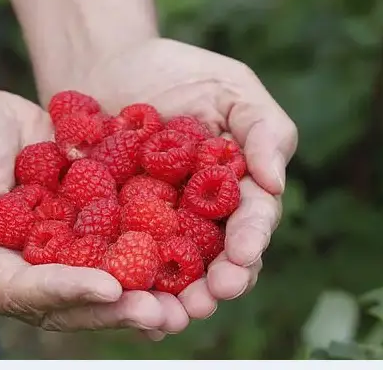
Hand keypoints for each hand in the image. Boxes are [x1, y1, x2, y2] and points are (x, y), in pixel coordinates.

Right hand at [0, 77, 177, 331]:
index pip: (31, 292)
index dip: (70, 292)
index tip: (111, 290)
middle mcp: (30, 265)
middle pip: (77, 294)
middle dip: (120, 305)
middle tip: (165, 311)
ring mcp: (60, 240)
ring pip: (106, 269)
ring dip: (146, 285)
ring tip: (187, 295)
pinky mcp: (85, 211)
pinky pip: (119, 228)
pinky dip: (152, 239)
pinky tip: (191, 242)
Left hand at [41, 38, 297, 338]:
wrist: (106, 67)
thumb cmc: (177, 72)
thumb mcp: (230, 88)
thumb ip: (263, 128)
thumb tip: (276, 181)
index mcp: (237, 186)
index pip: (252, 219)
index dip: (250, 240)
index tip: (242, 255)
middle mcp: (203, 215)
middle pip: (218, 258)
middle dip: (218, 281)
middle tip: (210, 298)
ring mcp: (159, 224)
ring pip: (174, 270)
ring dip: (176, 296)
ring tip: (171, 315)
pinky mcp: (115, 228)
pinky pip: (123, 260)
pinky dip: (126, 282)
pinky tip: (124, 298)